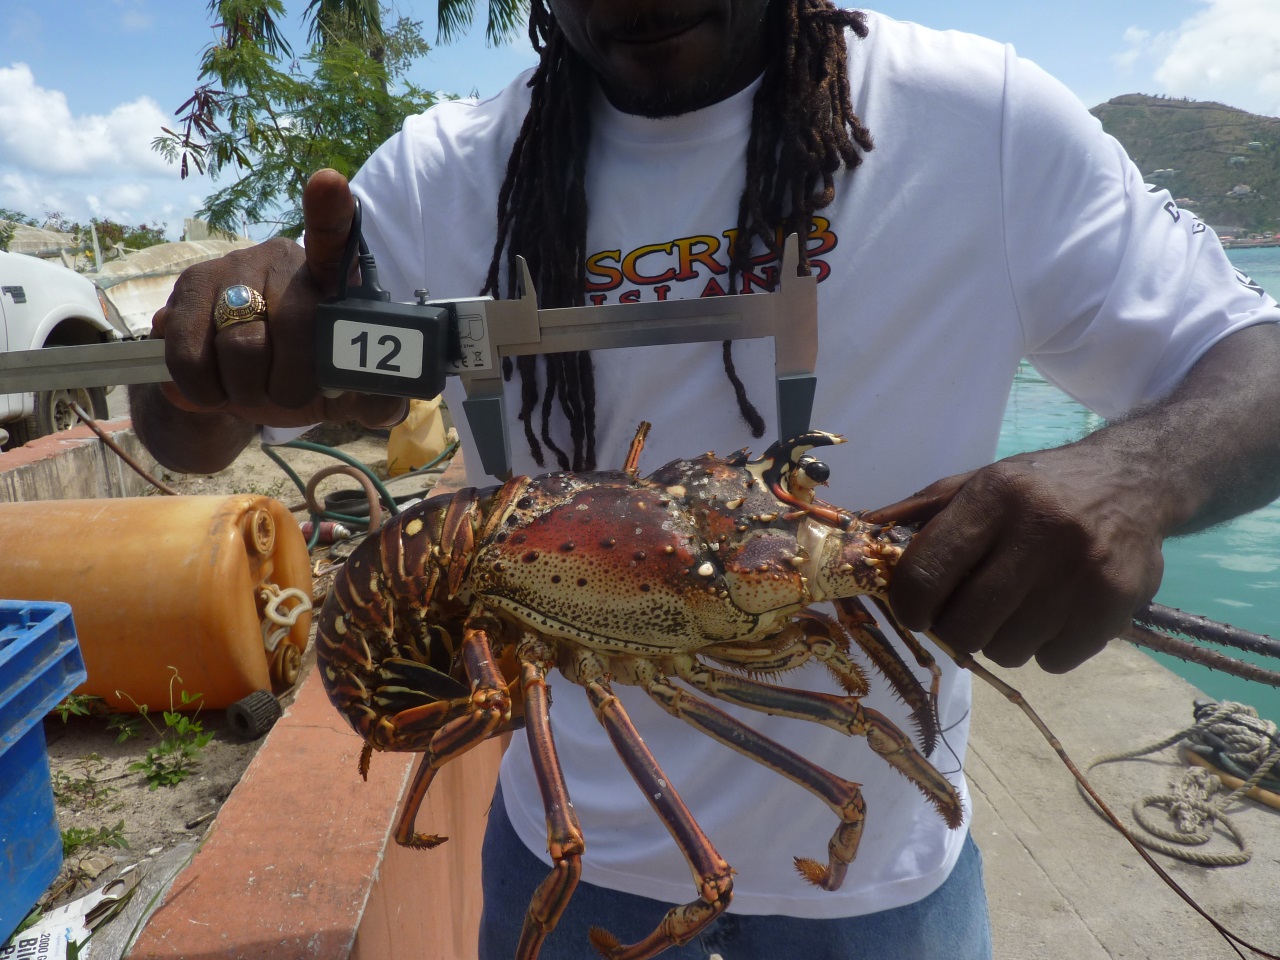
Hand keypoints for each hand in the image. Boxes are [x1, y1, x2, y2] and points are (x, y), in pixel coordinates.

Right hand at [152, 168, 405, 428]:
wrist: (233, 389)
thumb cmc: (303, 380)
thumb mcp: (345, 395)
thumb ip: (376, 398)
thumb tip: (389, 397)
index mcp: (331, 278)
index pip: (334, 238)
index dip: (331, 211)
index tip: (329, 183)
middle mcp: (283, 259)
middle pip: (294, 324)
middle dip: (293, 382)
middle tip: (288, 395)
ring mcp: (232, 267)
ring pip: (241, 346)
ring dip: (247, 391)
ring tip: (251, 391)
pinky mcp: (189, 288)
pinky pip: (191, 355)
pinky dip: (205, 390)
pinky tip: (214, 389)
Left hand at [863, 444, 1164, 672]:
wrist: (1133, 481)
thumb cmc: (1036, 489)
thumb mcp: (974, 484)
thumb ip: (916, 514)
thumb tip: (857, 537)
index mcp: (992, 498)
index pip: (925, 574)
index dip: (909, 605)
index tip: (916, 609)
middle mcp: (1039, 532)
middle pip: (965, 626)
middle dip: (955, 628)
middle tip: (969, 610)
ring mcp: (1082, 571)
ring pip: (1008, 650)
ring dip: (1001, 639)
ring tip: (1017, 606)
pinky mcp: (1115, 604)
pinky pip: (1053, 662)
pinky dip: (1045, 649)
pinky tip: (1053, 614)